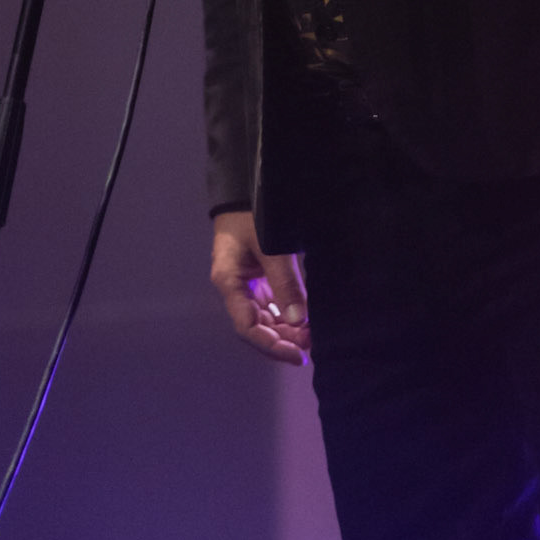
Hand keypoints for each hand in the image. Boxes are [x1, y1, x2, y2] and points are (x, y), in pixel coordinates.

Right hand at [210, 209, 309, 365]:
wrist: (244, 185)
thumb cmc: (252, 214)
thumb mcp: (270, 246)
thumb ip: (284, 282)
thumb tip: (300, 321)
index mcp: (229, 282)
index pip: (247, 326)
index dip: (271, 344)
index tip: (297, 353)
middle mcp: (235, 288)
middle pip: (256, 326)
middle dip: (282, 340)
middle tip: (310, 347)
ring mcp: (247, 283)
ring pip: (265, 317)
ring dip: (286, 330)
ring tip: (310, 338)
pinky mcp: (258, 276)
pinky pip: (271, 303)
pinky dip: (287, 314)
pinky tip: (304, 322)